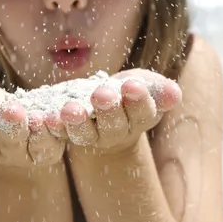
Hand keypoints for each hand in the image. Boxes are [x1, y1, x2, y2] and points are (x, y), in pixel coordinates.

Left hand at [50, 69, 181, 153]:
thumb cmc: (134, 90)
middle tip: (102, 94)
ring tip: (70, 109)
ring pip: (85, 133)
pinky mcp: (69, 132)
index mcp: (141, 118)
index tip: (133, 85)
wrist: (110, 103)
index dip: (138, 101)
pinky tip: (47, 116)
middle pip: (113, 125)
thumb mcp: (151, 86)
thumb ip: (163, 91)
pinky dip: (54, 126)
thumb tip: (175, 94)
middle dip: (108, 109)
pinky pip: (61, 132)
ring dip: (78, 122)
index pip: (143, 113)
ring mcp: (92, 135)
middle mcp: (117, 132)